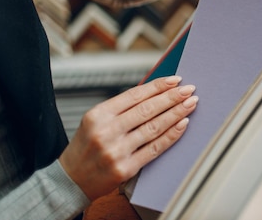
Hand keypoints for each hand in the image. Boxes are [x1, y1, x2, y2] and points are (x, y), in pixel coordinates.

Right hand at [59, 76, 197, 200]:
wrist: (70, 181)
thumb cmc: (87, 146)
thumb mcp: (96, 121)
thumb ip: (122, 108)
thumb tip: (156, 92)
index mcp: (98, 115)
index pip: (135, 95)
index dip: (158, 86)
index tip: (175, 80)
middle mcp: (106, 132)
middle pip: (147, 109)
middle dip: (172, 97)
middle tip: (189, 89)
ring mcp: (116, 151)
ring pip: (154, 127)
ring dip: (176, 113)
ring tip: (190, 103)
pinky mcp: (126, 168)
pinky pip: (155, 148)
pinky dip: (172, 135)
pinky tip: (183, 124)